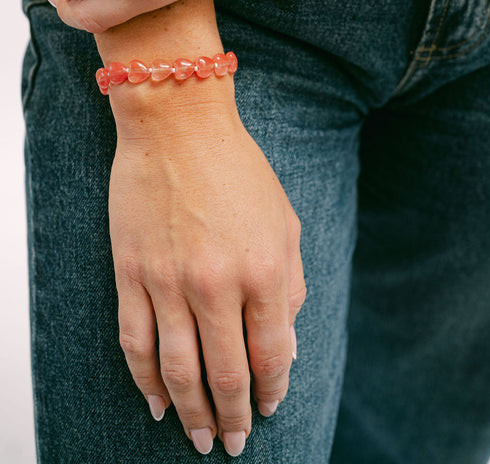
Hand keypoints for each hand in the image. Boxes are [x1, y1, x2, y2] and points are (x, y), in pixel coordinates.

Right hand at [109, 95, 305, 456]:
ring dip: (191, 413)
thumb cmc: (238, 168)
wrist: (177, 125)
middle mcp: (217, 283)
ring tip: (199, 439)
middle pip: (227, 374)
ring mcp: (169, 281)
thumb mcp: (284, 219)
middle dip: (234, 418)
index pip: (272, 354)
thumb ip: (290, 280)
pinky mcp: (132, 273)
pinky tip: (157, 404)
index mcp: (263, 269)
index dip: (273, 390)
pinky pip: (136, 342)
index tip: (270, 407)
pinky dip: (145, 382)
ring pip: (179, 370)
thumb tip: (285, 337)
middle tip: (234, 443)